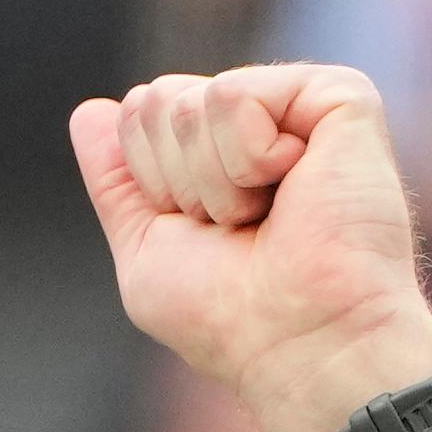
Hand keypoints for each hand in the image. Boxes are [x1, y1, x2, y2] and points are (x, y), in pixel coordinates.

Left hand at [70, 64, 431, 431]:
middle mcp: (264, 123)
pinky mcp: (341, 95)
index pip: (140, 114)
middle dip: (176, 176)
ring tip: (266, 216)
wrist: (296, 339)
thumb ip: (116, 180)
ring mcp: (303, 107)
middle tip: (236, 226)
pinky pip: (235, 93)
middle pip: (159, 99)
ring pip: (194, 99)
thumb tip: (90, 110)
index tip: (201, 231)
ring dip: (212, 178)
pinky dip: (245, 156)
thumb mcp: (145, 249)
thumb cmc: (226, 316)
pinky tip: (293, 186)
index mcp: (223, 154)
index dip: (150, 181)